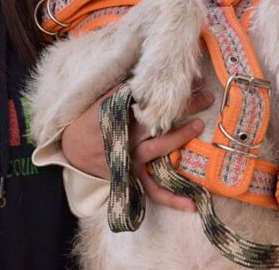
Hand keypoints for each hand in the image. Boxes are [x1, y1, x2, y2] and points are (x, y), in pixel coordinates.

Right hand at [62, 87, 214, 211]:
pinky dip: (172, 198)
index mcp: (117, 114)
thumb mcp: (101, 101)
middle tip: (206, 96)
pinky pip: (153, 190)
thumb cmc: (90, 122)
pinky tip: (193, 204)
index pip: (148, 98)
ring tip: (199, 124)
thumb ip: (122, 90)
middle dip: (184, 106)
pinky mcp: (132, 176)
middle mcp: (126, 136)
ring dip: (181, 136)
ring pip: (160, 148)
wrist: (72, 152)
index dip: (169, 90)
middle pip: (159, 118)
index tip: (187, 80)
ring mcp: (131, 158)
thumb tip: (146, 75)